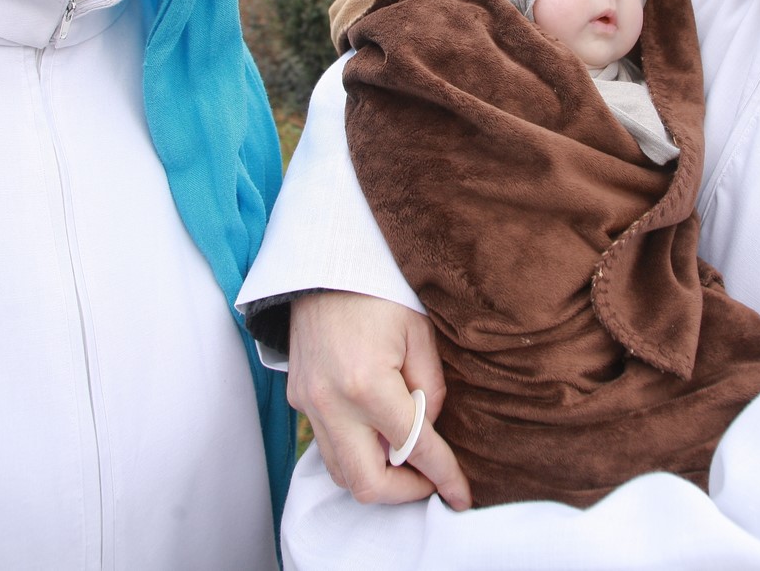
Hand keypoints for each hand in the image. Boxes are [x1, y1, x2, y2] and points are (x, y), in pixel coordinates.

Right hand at [289, 291, 471, 509]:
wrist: (324, 262)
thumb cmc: (379, 290)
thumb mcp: (420, 333)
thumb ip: (429, 389)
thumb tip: (427, 429)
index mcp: (367, 384)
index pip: (413, 448)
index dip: (443, 476)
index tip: (462, 496)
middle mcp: (330, 402)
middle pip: (367, 483)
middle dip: (404, 491)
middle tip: (430, 479)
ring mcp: (308, 402)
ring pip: (340, 472)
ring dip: (376, 475)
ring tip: (405, 456)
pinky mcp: (297, 397)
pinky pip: (326, 445)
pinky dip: (354, 452)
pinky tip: (377, 434)